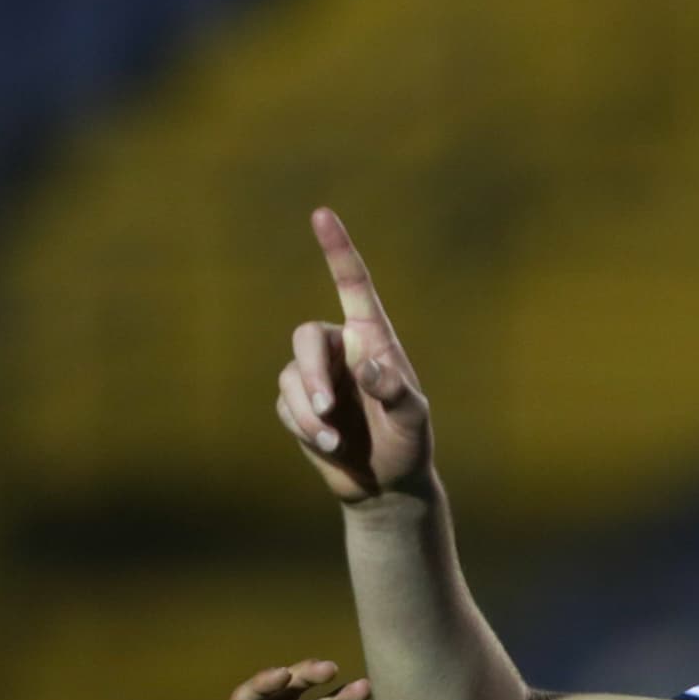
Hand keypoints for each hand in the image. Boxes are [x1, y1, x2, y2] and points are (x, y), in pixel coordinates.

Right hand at [277, 209, 436, 505]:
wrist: (387, 484)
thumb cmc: (409, 443)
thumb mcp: (413, 419)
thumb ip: (395, 391)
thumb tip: (368, 367)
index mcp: (372, 338)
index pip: (352, 284)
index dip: (337, 249)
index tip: (322, 215)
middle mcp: (340, 350)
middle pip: (305, 337)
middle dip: (310, 374)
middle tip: (326, 409)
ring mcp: (316, 377)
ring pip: (290, 376)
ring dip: (307, 411)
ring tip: (334, 440)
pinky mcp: (297, 406)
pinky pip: (285, 406)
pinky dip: (304, 427)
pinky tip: (329, 446)